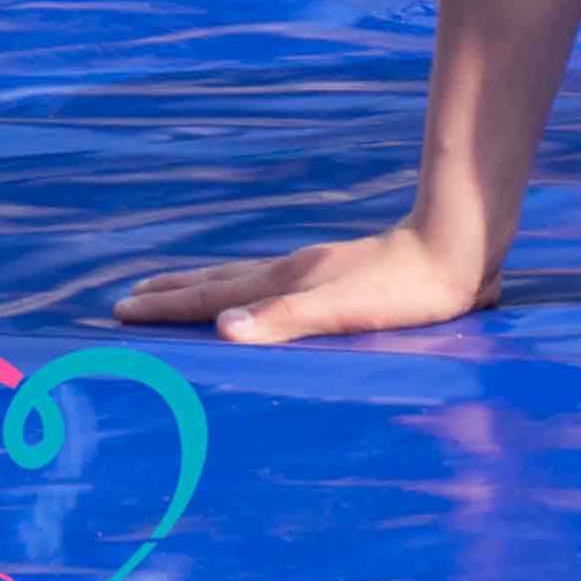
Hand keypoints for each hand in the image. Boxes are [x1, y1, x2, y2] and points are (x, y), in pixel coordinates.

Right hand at [115, 218, 496, 346]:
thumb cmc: (409, 290)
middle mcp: (295, 272)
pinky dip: (249, 291)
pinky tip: (264, 298)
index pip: (212, 295)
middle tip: (130, 294)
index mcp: (288, 281)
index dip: (166, 304)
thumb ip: (285, 320)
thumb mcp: (345, 310)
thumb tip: (220, 328)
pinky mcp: (343, 278)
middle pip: (219, 280)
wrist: (460, 252)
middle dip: (173, 290)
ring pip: (246, 279)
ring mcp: (318, 273)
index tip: (120, 307)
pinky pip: (275, 287)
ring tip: (180, 288)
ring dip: (207, 286)